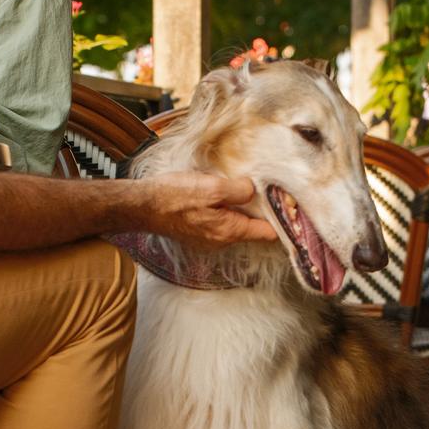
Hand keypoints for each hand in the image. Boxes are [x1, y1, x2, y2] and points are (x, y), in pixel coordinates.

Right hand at [138, 172, 278, 249]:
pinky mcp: (198, 234)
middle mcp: (222, 241)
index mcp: (230, 231)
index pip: (268, 233)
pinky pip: (220, 223)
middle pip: (252, 228)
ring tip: (239, 188)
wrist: (142, 206)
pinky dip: (224, 211)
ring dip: (239, 209)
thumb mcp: (212, 187)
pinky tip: (217, 196)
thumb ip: (239, 189)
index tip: (287, 202)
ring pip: (236, 225)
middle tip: (264, 188)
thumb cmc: (174, 196)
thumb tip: (253, 190)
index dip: (280, 218)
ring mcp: (209, 240)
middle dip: (259, 210)